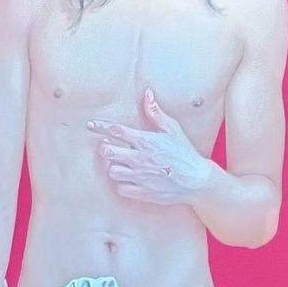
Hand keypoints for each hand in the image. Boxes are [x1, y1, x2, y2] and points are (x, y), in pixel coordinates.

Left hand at [88, 89, 213, 203]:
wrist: (196, 181)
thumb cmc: (184, 153)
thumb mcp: (173, 129)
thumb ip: (156, 113)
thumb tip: (147, 94)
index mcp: (146, 141)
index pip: (117, 130)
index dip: (101, 126)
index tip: (91, 125)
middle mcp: (140, 159)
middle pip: (108, 152)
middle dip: (106, 148)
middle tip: (110, 147)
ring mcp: (140, 177)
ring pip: (112, 171)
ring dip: (114, 166)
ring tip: (122, 164)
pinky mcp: (142, 192)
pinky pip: (121, 188)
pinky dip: (123, 184)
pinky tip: (130, 179)